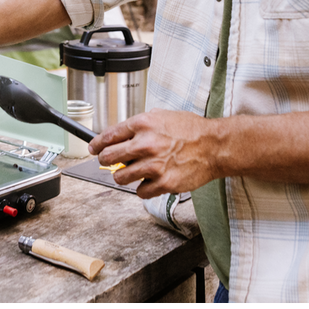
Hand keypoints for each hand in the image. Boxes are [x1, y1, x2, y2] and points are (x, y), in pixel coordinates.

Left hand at [88, 110, 225, 198]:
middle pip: (109, 157)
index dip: (97, 144)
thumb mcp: (162, 116)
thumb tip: (121, 135)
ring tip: (135, 172)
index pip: (108, 135)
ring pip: (121, 177)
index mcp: (143, 124)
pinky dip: (144, 188)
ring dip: (124, 176)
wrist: (214, 146)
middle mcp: (145, 144)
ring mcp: (154, 165)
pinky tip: (152, 180)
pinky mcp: (163, 183)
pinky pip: (140, 192)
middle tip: (109, 161)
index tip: (94, 149)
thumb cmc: (192, 130)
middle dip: (105, 160)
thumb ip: (140, 126)